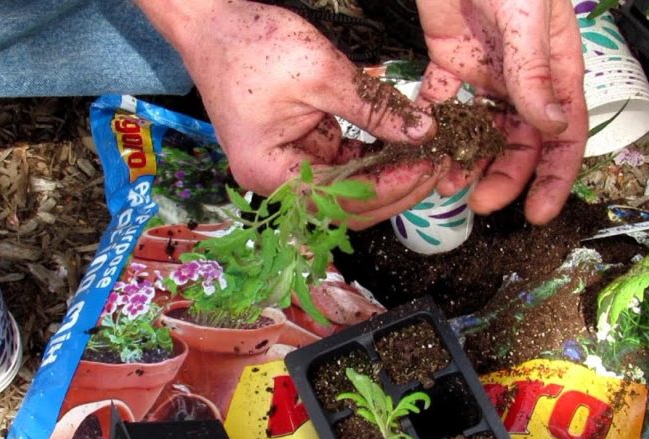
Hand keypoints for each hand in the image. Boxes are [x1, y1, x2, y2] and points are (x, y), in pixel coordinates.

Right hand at [137, 0, 445, 227]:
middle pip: (346, 205)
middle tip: (437, 168)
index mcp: (269, 172)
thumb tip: (425, 131)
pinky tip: (402, 145)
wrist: (210, 23)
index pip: (342, 199)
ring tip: (426, 157)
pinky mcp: (297, 149)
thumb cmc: (251, 45)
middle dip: (394, 190)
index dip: (391, 187)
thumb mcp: (321, 73)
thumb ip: (375, 107)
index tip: (429, 167)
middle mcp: (275, 181)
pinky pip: (341, 165)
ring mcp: (286, 167)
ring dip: (386, 176)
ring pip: (348, 190)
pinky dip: (370, 158)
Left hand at [415, 0, 587, 223]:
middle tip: (480, 202)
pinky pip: (442, 103)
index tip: (538, 213)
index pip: (565, 134)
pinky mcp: (447, 61)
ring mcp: (485, 71)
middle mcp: (523, 77)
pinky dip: (433, 127)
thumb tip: (553, 128)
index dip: (555, 177)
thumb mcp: (528, 20)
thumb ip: (536, 75)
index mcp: (556, 69)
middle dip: (504, 176)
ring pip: (480, 129)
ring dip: (466, 159)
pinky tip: (422, 147)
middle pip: (520, 140)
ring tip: (445, 183)